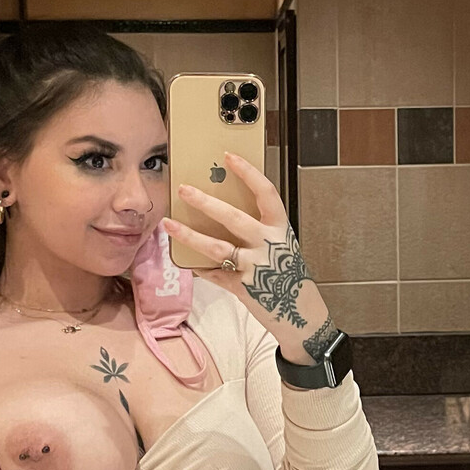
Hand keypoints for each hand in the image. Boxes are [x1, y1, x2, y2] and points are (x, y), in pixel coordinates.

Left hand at [162, 153, 340, 367]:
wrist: (300, 313)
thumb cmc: (288, 274)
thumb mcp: (280, 246)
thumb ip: (258, 230)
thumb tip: (221, 211)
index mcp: (280, 228)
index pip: (265, 193)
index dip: (248, 173)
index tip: (229, 156)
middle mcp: (269, 245)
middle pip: (233, 218)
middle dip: (205, 202)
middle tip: (184, 189)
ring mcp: (255, 267)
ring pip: (216, 247)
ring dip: (189, 234)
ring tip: (169, 223)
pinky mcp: (242, 287)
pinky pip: (213, 273)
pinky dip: (198, 266)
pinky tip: (185, 260)